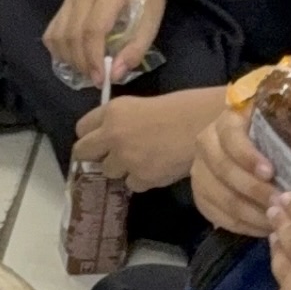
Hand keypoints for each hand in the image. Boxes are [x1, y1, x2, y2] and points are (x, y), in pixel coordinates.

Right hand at [44, 0, 166, 90]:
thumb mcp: (152, 22)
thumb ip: (135, 50)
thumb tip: (114, 76)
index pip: (94, 29)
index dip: (93, 58)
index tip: (100, 80)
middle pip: (73, 34)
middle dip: (81, 63)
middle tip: (95, 80)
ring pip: (58, 35)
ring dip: (69, 59)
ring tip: (86, 72)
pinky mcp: (64, 2)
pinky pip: (52, 32)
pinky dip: (59, 50)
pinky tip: (73, 60)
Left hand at [69, 85, 216, 194]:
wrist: (209, 125)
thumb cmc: (184, 107)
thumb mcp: (143, 105)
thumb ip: (120, 120)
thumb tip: (109, 135)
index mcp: (113, 111)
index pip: (81, 128)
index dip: (91, 134)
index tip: (99, 140)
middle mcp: (112, 135)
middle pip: (83, 152)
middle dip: (94, 155)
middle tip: (110, 155)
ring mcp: (126, 159)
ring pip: (108, 171)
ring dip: (121, 168)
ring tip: (143, 159)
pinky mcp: (142, 178)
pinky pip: (132, 184)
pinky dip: (141, 179)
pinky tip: (157, 167)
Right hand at [190, 103, 275, 237]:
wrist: (250, 144)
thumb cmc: (278, 129)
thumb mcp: (290, 117)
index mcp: (228, 120)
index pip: (230, 137)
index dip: (248, 156)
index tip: (271, 172)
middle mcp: (207, 144)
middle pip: (222, 170)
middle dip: (253, 190)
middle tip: (280, 202)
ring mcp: (201, 172)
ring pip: (219, 197)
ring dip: (249, 212)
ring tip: (276, 219)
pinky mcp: (201, 196)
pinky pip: (217, 216)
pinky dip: (242, 225)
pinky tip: (265, 228)